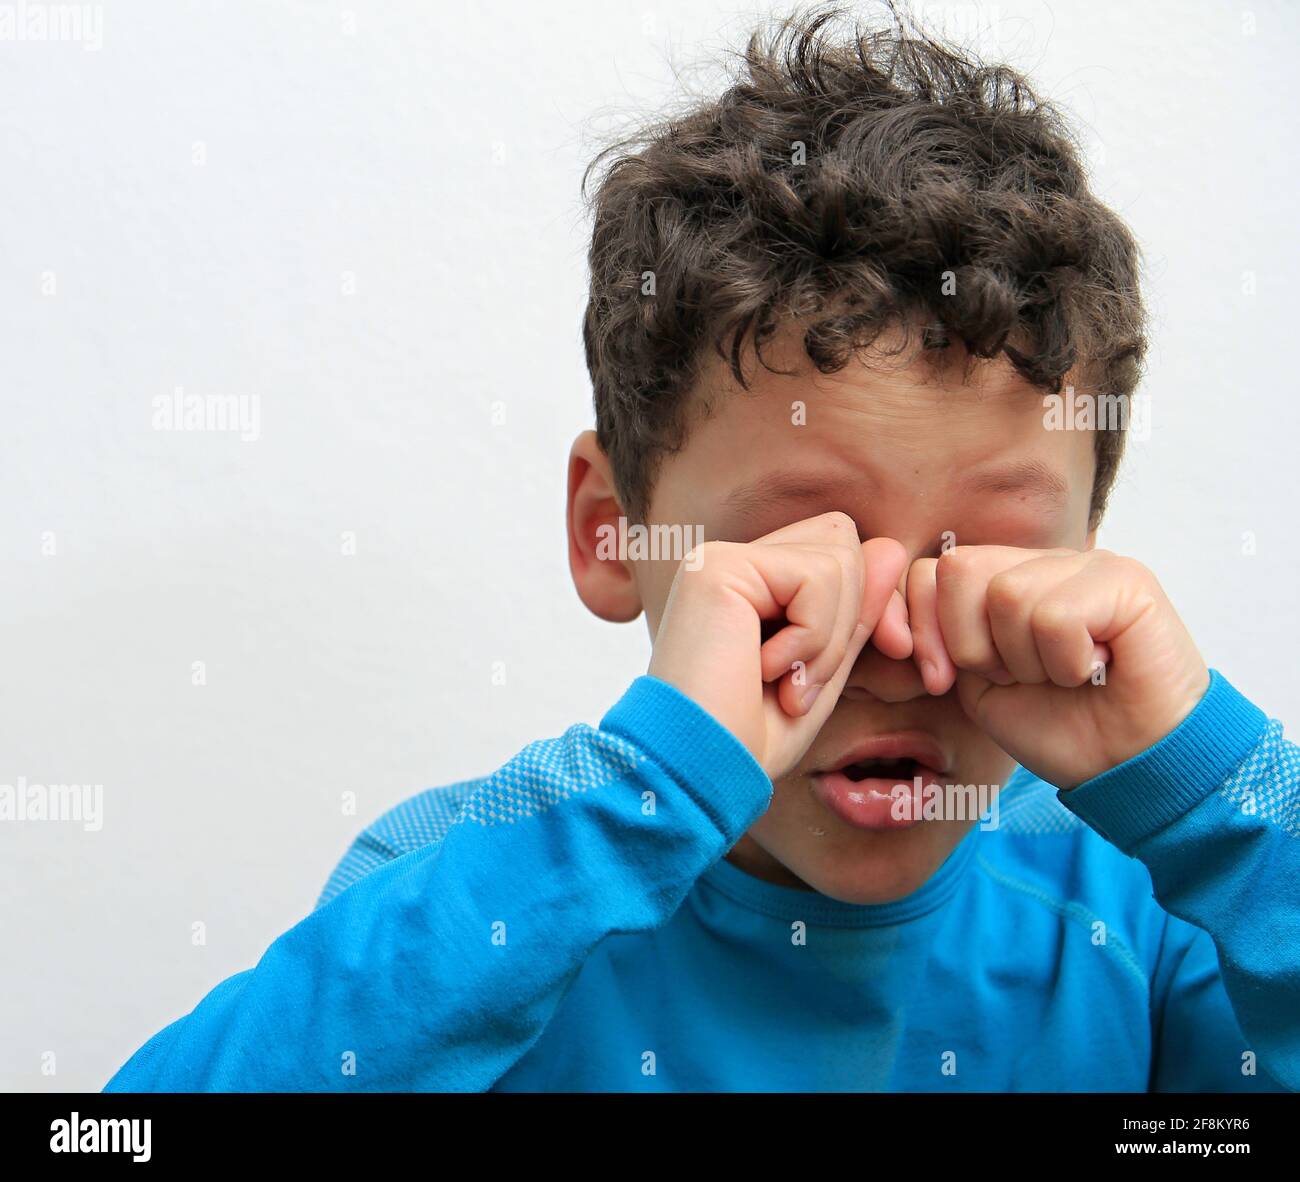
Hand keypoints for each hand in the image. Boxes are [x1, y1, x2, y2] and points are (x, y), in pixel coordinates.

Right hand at [648, 511, 910, 780]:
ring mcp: (720, 559)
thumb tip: (893, 549)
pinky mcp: (718, 566)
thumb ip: (855, 612)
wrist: (695, 772)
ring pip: (837, 557)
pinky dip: (812, 635)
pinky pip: (816, 575)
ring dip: (828, 637)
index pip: (838, 551)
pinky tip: (765, 671)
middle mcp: (731, 561)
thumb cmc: (748, 739)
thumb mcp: (823, 672)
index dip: (870, 599)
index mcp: (750, 584)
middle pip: (841, 540)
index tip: (890, 652)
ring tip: (786, 685)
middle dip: (853, 614)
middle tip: (807, 683)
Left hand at [905, 545, 1209, 787]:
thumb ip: (941, 635)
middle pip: (959, 569)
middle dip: (972, 645)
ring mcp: (1085, 564)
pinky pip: (1054, 615)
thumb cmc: (1058, 726)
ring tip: (1065, 675)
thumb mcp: (976, 683)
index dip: (921, 626)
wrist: (1127, 767)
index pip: (930, 570)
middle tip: (1018, 677)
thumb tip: (908, 591)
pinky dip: (1065, 661)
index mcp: (1004, 578)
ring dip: (1026, 660)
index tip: (940, 680)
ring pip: (1007, 595)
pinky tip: (1095, 671)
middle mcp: (1042, 561)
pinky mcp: (1126, 580)